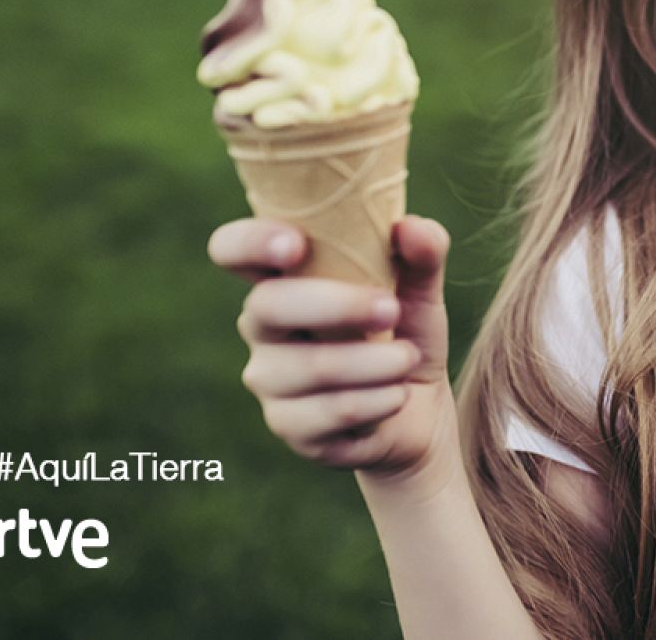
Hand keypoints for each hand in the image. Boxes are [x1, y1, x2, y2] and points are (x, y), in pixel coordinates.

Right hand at [207, 214, 459, 491]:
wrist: (417, 410)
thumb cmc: (403, 334)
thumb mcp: (420, 290)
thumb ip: (422, 254)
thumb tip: (413, 228)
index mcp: (283, 278)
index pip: (233, 250)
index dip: (250, 242)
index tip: (295, 245)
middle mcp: (263, 326)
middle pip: (267, 306)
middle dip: (336, 305)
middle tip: (391, 308)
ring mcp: (269, 379)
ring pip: (310, 366)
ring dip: (372, 362)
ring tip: (408, 358)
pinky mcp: (289, 427)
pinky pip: (329, 412)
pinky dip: (376, 401)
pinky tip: (398, 396)